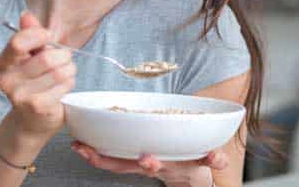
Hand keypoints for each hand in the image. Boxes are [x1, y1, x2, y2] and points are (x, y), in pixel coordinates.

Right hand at [0, 11, 75, 140]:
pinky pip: (64, 85)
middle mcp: (7, 79)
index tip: (48, 37)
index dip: (39, 35)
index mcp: (4, 62)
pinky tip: (62, 88)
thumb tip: (26, 15)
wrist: (31, 120)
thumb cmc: (35, 82)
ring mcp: (20, 95)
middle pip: (46, 58)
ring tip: (64, 74)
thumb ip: (30, 35)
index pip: (19, 42)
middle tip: (64, 60)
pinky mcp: (37, 107)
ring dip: (69, 70)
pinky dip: (69, 83)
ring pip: (59, 71)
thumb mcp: (31, 56)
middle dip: (63, 56)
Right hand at [71, 141, 227, 186]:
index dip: (96, 155)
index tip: (81, 147)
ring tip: (157, 159)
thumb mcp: (140, 150)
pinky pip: (208, 162)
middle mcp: (156, 164)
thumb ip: (118, 141)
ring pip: (172, 166)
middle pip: (142, 166)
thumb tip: (86, 123)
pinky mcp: (199, 163)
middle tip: (143, 159)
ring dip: (167, 163)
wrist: (191, 176)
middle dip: (142, 163)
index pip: (114, 160)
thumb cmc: (163, 155)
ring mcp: (177, 164)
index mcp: (140, 159)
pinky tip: (217, 155)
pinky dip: (214, 158)